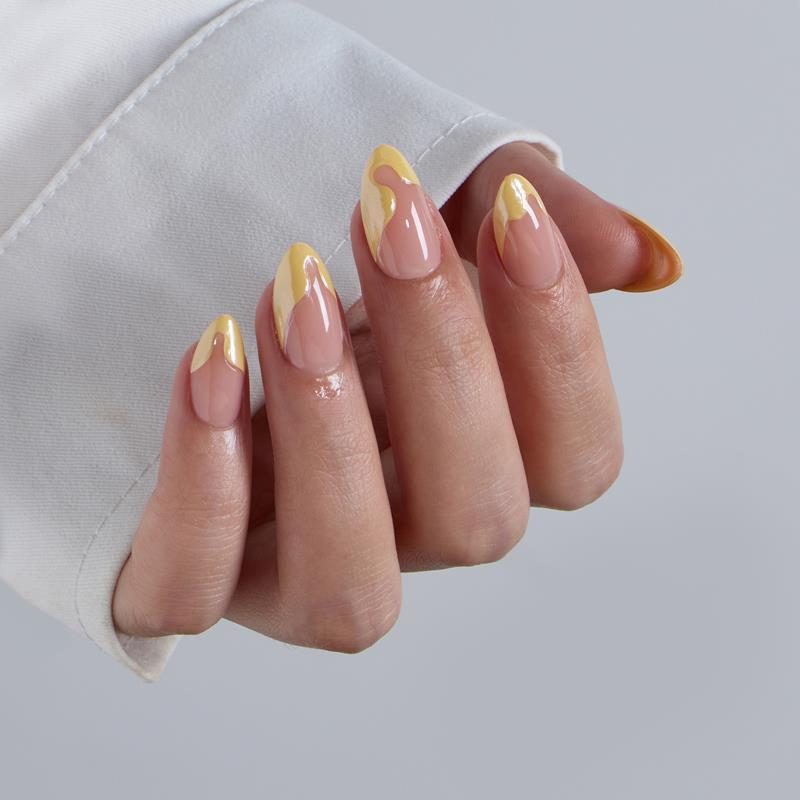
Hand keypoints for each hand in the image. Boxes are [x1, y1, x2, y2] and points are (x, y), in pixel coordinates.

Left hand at [112, 142, 680, 650]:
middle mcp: (408, 533)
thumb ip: (545, 227)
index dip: (561, 347)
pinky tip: (214, 364)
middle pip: (478, 522)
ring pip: (352, 591)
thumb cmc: (351, 264)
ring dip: (333, 442)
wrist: (218, 271)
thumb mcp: (450, 214)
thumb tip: (641, 260)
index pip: (577, 461)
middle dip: (441, 362)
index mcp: (486, 459)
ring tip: (295, 298)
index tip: (509, 212)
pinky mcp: (199, 570)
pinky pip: (194, 589)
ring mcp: (298, 569)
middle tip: (387, 225)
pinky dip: (203, 487)